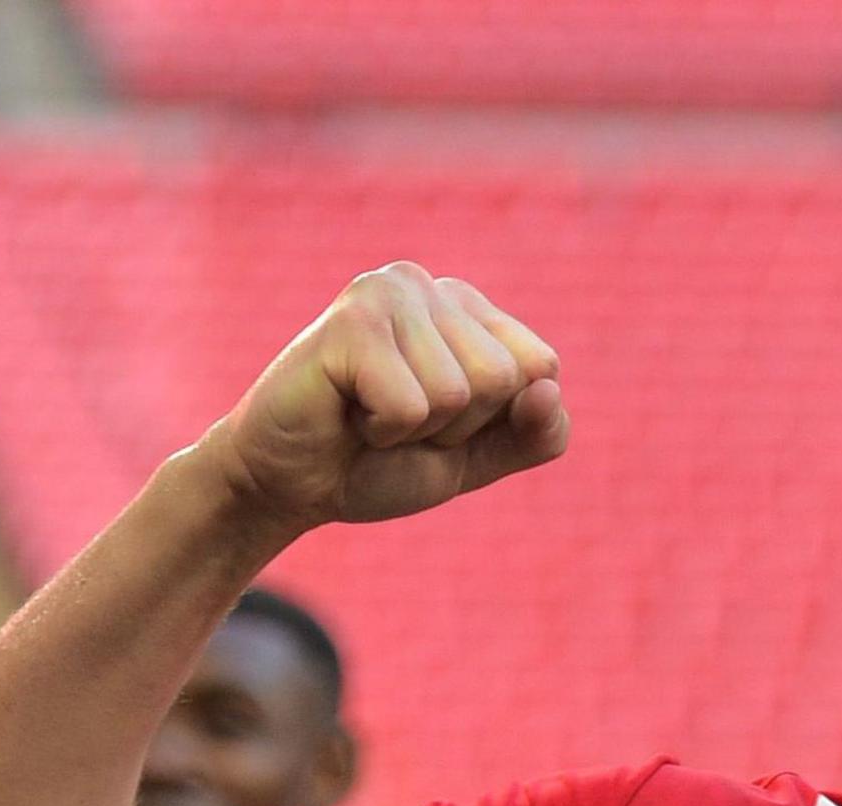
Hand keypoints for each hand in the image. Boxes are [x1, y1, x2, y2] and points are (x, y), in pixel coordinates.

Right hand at [197, 264, 568, 537]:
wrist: (291, 485)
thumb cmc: (379, 463)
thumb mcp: (477, 457)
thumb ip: (534, 434)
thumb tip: (549, 390)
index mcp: (468, 307)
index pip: (542, 367)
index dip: (495, 419)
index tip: (438, 421)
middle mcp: (429, 284)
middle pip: (506, 378)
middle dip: (457, 426)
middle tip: (398, 421)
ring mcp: (389, 292)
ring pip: (461, 392)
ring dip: (418, 429)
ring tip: (370, 414)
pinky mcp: (352, 321)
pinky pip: (413, 405)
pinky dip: (384, 431)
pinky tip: (347, 412)